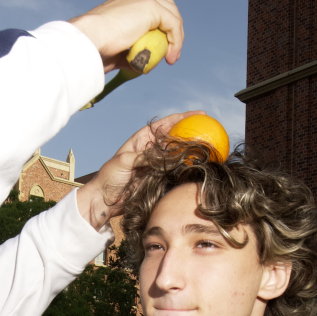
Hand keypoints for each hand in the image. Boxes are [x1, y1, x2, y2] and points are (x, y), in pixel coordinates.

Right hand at [69, 0, 183, 73]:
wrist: (90, 40)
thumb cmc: (96, 48)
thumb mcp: (117, 50)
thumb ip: (129, 53)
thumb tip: (138, 64)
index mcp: (125, 3)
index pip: (152, 9)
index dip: (161, 27)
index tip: (163, 50)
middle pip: (166, 8)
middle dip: (172, 30)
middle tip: (171, 54)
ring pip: (172, 15)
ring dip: (176, 38)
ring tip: (171, 57)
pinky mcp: (151, 6)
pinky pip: (173, 24)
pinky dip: (176, 41)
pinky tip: (170, 56)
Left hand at [76, 111, 204, 228]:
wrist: (106, 199)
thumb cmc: (109, 177)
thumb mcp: (123, 162)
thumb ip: (141, 156)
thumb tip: (160, 155)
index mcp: (142, 139)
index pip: (166, 124)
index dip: (182, 117)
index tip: (199, 114)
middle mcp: (152, 149)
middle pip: (176, 137)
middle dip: (192, 132)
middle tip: (210, 130)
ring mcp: (157, 164)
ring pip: (178, 154)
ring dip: (192, 150)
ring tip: (209, 147)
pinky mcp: (159, 178)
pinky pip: (175, 171)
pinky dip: (187, 167)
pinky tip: (198, 166)